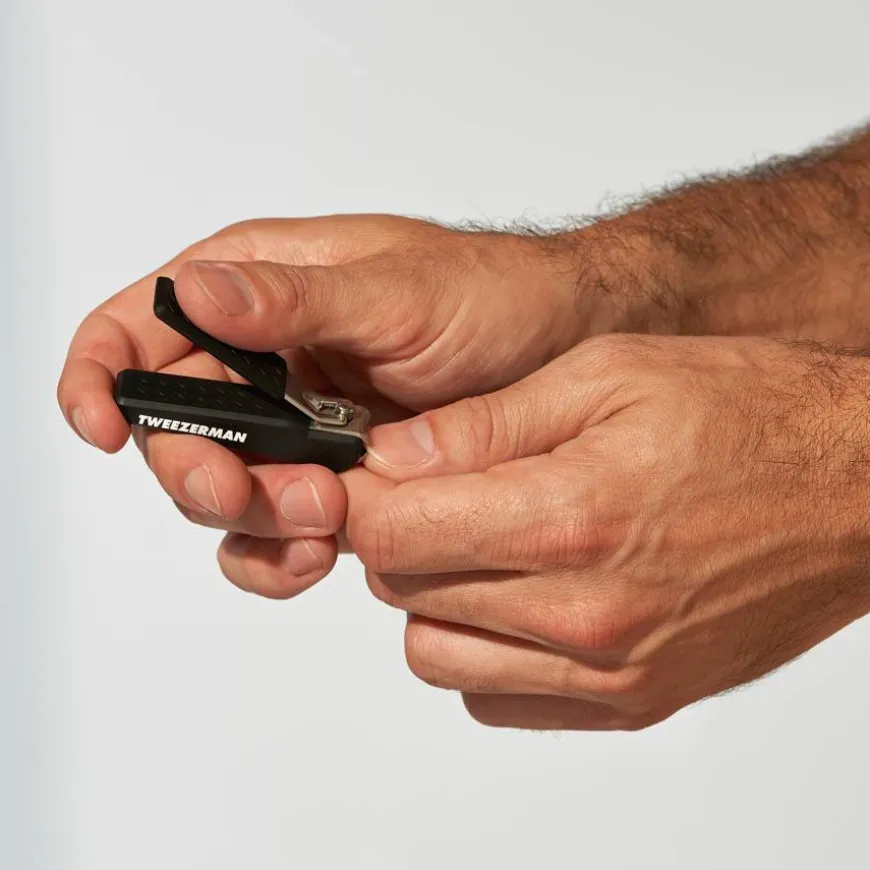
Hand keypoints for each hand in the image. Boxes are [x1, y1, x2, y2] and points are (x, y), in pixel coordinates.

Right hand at [58, 215, 593, 595]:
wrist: (565, 352)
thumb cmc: (493, 296)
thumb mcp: (398, 291)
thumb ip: (293, 300)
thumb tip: (194, 292)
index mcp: (258, 287)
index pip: (139, 327)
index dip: (101, 377)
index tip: (102, 429)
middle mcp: (264, 358)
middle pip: (175, 427)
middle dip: (198, 469)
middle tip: (249, 494)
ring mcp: (295, 426)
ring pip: (225, 491)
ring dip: (253, 519)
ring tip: (325, 519)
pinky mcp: (333, 479)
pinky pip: (278, 530)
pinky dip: (284, 551)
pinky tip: (322, 552)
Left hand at [338, 335, 869, 729]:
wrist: (854, 488)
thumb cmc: (749, 415)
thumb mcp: (608, 374)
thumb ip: (486, 423)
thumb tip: (393, 452)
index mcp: (571, 516)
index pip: (396, 536)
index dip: (362, 499)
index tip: (367, 475)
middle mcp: (586, 613)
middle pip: (406, 596)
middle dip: (396, 540)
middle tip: (430, 494)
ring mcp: (610, 670)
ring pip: (438, 658)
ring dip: (434, 599)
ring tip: (478, 542)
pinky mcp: (634, 699)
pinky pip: (498, 699)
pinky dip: (483, 651)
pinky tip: (519, 596)